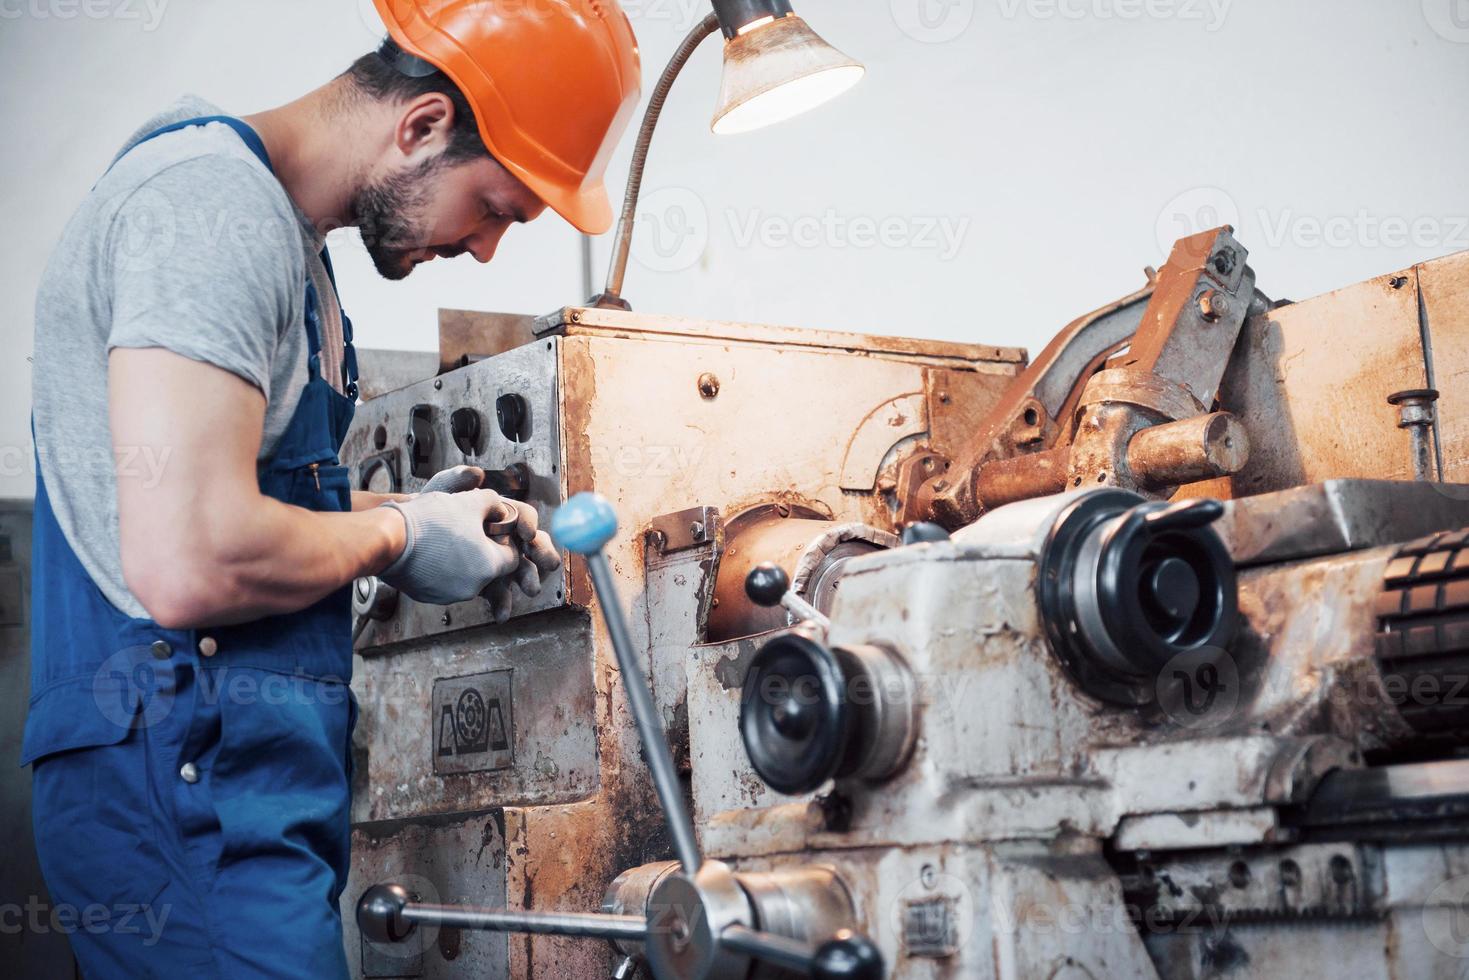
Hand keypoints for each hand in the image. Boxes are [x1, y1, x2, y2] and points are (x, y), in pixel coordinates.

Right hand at [380, 488, 528, 604]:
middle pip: (488, 568)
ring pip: (465, 575)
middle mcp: (473, 587)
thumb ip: (494, 503)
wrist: (388, 538)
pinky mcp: (428, 596)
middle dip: (481, 550)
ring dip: (460, 559)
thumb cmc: (431, 519)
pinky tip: (428, 549)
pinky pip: (443, 581)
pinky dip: (440, 568)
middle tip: (464, 530)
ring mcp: (449, 595)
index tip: (490, 528)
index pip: (512, 558)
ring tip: (442, 537)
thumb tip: (499, 509)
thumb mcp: (470, 501)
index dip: (503, 540)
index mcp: (489, 566)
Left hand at [421, 465, 560, 618]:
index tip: (527, 536)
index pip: (523, 516)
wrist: (397, 543)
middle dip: (541, 555)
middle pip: (527, 545)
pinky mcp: (477, 581)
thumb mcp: (440, 492)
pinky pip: (495, 592)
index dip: (529, 524)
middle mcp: (496, 536)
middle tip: (549, 565)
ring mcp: (487, 559)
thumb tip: (477, 474)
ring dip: (526, 579)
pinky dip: (500, 602)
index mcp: (494, 513)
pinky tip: (501, 614)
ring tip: (531, 589)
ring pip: (514, 570)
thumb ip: (459, 481)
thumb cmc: (423, 514)